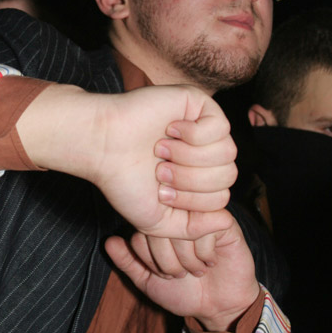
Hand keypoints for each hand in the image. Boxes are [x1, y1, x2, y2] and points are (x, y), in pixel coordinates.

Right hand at [16, 82, 236, 243]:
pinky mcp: (199, 103)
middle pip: (227, 175)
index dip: (193, 200)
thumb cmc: (125, 181)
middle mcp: (205, 152)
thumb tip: (227, 221)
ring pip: (226, 152)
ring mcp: (204, 127)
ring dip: (190, 157)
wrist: (103, 146)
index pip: (221, 197)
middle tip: (159, 169)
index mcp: (198, 178)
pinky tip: (170, 129)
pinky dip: (194, 134)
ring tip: (161, 149)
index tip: (160, 191)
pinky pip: (221, 127)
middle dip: (191, 179)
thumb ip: (194, 229)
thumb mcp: (160, 222)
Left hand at [105, 217, 258, 327]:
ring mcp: (201, 217)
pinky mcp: (224, 222)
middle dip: (168, 259)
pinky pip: (208, 226)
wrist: (219, 306)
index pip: (141, 230)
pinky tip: (210, 262)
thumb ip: (128, 262)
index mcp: (159, 227)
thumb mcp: (149, 281)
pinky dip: (205, 251)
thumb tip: (108, 242)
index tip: (161, 274)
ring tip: (195, 270)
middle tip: (179, 274)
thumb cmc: (183, 292)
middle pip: (161, 225)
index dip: (148, 256)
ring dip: (187, 256)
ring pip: (183, 225)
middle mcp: (178, 217)